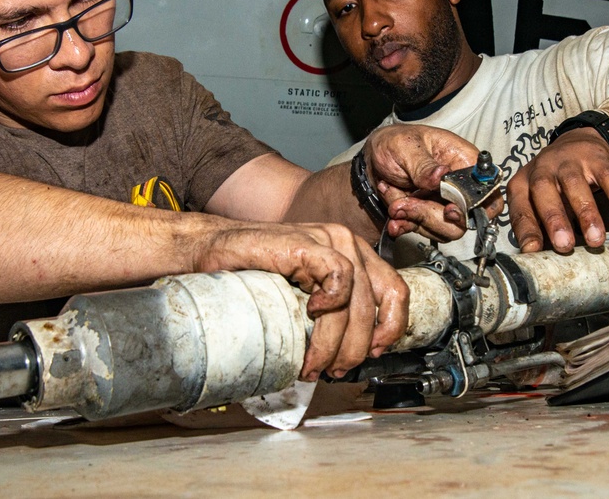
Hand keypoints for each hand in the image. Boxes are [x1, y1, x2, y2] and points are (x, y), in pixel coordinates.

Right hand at [196, 221, 408, 380]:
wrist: (212, 250)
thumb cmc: (252, 274)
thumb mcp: (302, 296)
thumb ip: (330, 313)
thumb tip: (351, 355)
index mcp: (354, 255)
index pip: (396, 292)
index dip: (392, 329)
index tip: (372, 355)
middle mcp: (347, 243)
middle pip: (375, 305)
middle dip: (355, 349)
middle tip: (331, 370)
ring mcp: (329, 239)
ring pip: (356, 300)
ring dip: (336, 341)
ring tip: (313, 362)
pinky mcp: (308, 242)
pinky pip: (339, 277)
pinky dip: (332, 305)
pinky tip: (310, 315)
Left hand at [364, 124, 502, 240]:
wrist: (373, 159)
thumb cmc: (395, 143)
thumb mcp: (405, 147)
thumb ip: (423, 164)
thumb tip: (441, 176)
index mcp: (463, 162)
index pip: (489, 194)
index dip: (474, 208)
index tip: (449, 209)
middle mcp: (459, 186)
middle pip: (465, 219)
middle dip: (429, 214)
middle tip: (403, 203)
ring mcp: (444, 204)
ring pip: (444, 230)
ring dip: (414, 219)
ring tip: (395, 202)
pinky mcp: (428, 216)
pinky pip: (424, 232)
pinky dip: (405, 226)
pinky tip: (394, 217)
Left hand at [506, 127, 608, 252]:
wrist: (576, 143)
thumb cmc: (552, 183)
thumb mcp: (538, 200)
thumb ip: (539, 225)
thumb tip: (542, 259)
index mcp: (522, 183)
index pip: (520, 208)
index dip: (525, 229)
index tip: (532, 251)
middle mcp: (542, 169)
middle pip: (544, 191)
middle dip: (554, 219)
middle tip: (564, 245)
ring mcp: (568, 161)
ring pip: (575, 185)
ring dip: (586, 213)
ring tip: (596, 239)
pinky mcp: (595, 158)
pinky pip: (607, 176)